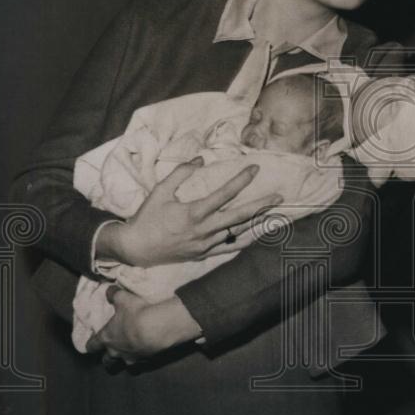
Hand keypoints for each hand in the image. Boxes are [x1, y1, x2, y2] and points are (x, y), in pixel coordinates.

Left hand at [85, 287, 201, 366]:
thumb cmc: (136, 313)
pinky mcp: (146, 361)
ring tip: (130, 356)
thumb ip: (114, 295)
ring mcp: (131, 359)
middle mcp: (116, 352)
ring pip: (124, 365)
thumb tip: (108, 291)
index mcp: (107, 337)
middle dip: (107, 358)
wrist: (158, 328)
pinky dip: (142, 359)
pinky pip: (142, 364)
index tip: (90, 344)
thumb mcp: (123, 298)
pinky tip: (147, 352)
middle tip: (110, 353)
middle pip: (107, 361)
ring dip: (126, 361)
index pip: (92, 345)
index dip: (90, 344)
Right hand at [98, 159, 282, 266]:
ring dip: (256, 223)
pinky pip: (228, 249)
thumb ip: (180, 173)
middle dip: (261, 205)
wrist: (136, 248)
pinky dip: (244, 242)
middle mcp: (203, 230)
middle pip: (239, 216)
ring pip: (237, 233)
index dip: (241, 180)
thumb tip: (200, 159)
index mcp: (194, 213)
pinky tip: (256, 237)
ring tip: (274, 215)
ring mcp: (205, 244)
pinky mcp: (203, 254)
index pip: (224, 194)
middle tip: (279, 197)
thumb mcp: (160, 191)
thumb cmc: (147, 217)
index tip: (255, 169)